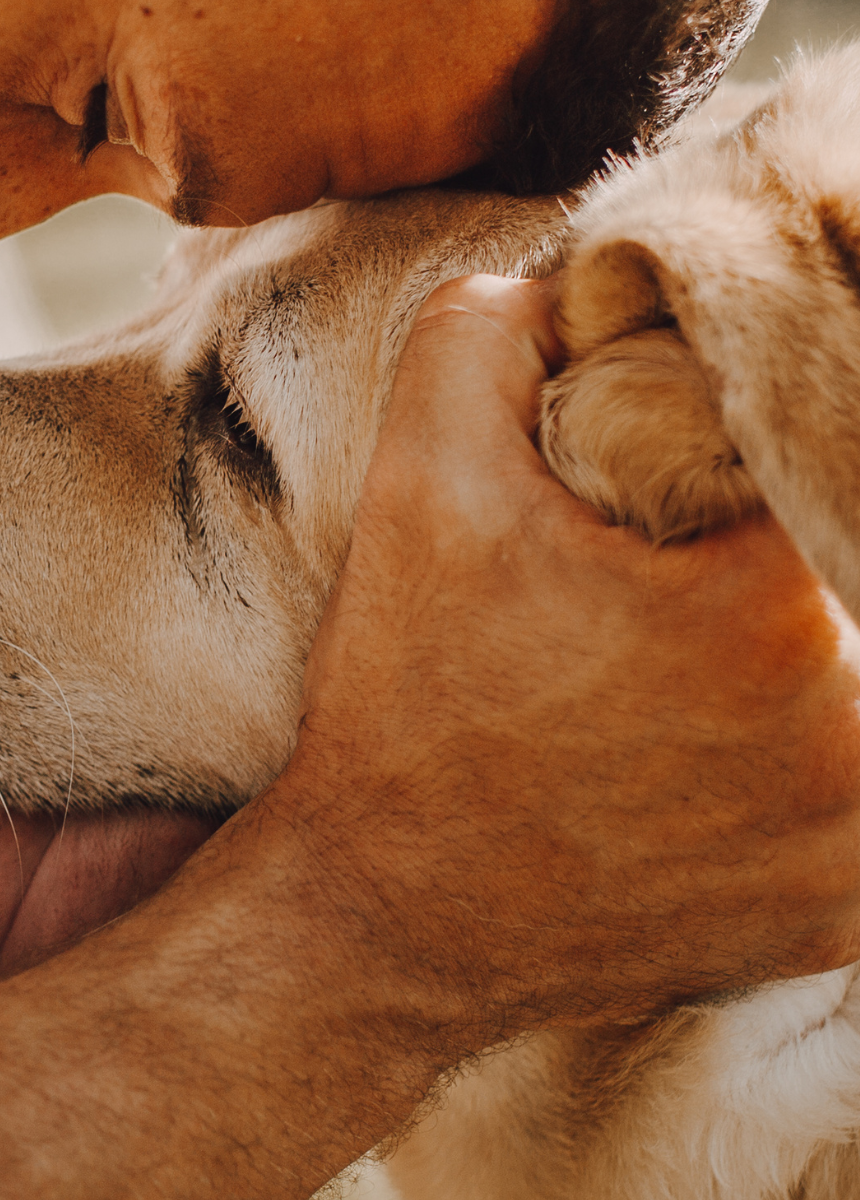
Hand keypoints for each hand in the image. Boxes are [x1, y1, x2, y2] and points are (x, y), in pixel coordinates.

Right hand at [283, 273, 859, 1043]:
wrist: (387, 915)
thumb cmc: (408, 698)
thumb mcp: (418, 478)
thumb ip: (491, 330)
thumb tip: (582, 284)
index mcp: (769, 607)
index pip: (831, 452)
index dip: (779, 428)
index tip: (713, 462)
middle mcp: (849, 736)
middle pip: (851, 563)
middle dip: (801, 530)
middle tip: (692, 560)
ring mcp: (856, 846)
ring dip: (818, 640)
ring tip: (694, 652)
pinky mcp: (845, 916)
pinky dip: (817, 751)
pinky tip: (726, 736)